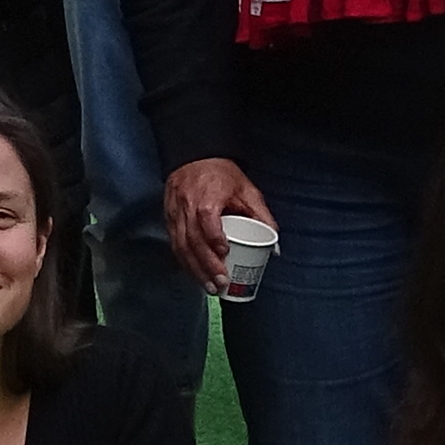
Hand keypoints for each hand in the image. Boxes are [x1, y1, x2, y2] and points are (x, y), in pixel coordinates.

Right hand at [163, 158, 267, 292]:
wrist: (194, 156)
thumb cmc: (222, 174)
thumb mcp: (246, 190)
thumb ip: (262, 216)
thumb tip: (275, 246)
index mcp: (206, 196)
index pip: (206, 220)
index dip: (214, 238)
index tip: (226, 254)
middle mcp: (186, 206)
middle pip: (193, 240)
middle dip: (206, 265)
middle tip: (220, 283)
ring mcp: (175, 213)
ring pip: (180, 246)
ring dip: (194, 269)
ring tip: (209, 287)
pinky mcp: (169, 219)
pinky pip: (174, 245)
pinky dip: (184, 262)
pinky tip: (194, 275)